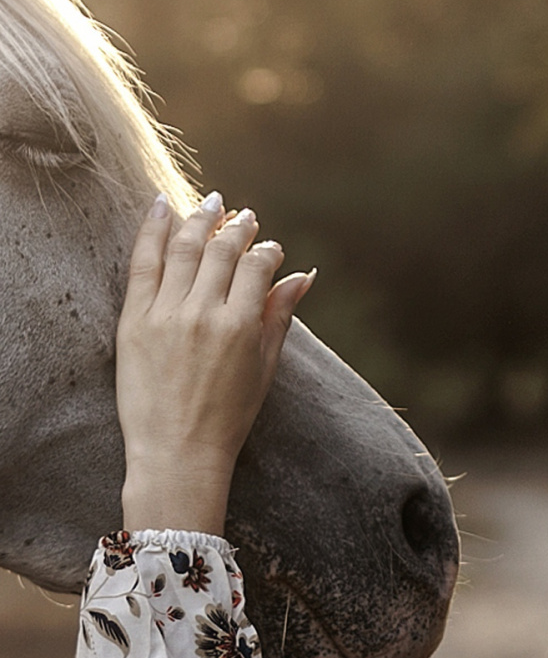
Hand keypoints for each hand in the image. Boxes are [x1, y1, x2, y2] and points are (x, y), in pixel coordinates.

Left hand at [116, 192, 314, 534]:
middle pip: (222, 250)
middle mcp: (204, 313)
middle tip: (243, 215)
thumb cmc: (226, 419)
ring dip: (200, 218)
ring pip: (184, 247)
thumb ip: (279, 317)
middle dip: (237, 226)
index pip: (257, 266)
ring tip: (211, 203)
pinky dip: (153, 229)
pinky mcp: (134, 320)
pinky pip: (144, 262)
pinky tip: (161, 205)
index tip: (269, 248)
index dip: (266, 250)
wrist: (176, 454)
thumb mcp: (264, 369)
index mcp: (240, 326)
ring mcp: (165, 314)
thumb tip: (303, 276)